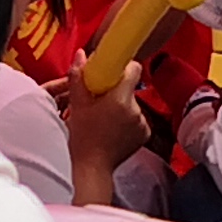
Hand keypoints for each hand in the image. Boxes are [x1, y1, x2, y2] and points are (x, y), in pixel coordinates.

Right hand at [54, 74, 149, 194]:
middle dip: (116, 91)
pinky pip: (137, 120)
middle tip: (99, 101)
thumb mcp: (77, 105)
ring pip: (133, 104)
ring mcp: (142, 123)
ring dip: (121, 107)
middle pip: (129, 89)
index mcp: (121, 99)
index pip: (134, 69)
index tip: (111, 73)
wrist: (91, 167)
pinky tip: (113, 130)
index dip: (123, 68)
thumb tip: (81, 54)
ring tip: (104, 118)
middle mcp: (136, 110)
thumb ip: (79, 77)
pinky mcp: (145, 135)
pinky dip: (127, 122)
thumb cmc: (82, 137)